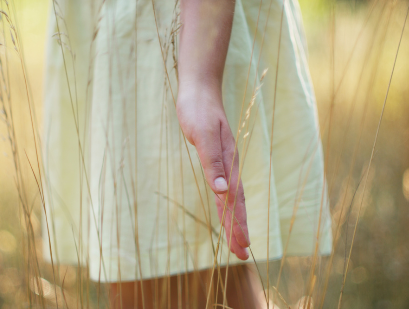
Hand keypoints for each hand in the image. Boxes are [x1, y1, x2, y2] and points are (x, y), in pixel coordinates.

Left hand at [176, 84, 249, 259]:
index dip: (238, 224)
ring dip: (234, 220)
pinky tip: (225, 210)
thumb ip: (212, 162)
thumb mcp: (202, 135)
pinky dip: (225, 204)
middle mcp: (229, 166)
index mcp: (228, 163)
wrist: (199, 91)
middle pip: (236, 203)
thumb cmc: (198, 110)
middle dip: (239, 229)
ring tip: (238, 240)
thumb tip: (222, 192)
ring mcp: (224, 163)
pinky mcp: (215, 160)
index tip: (241, 246)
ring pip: (231, 198)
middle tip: (242, 254)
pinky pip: (223, 187)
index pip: (235, 200)